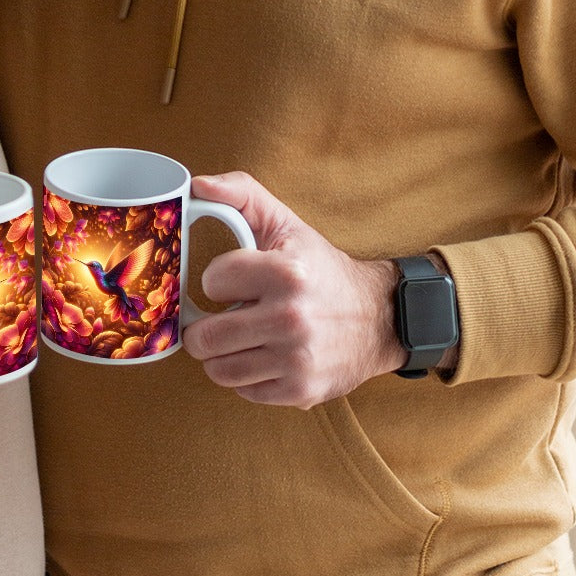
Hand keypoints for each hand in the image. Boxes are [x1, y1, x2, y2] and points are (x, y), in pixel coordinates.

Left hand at [182, 172, 406, 407]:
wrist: (378, 316)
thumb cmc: (320, 268)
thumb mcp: (285, 223)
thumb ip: (239, 194)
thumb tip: (197, 185)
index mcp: (286, 272)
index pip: (212, 281)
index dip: (216, 280)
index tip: (229, 281)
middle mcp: (291, 317)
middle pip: (205, 337)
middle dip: (203, 327)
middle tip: (216, 319)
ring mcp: (296, 358)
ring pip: (218, 369)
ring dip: (221, 354)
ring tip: (238, 338)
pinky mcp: (301, 390)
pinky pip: (242, 389)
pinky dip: (244, 376)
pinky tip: (261, 355)